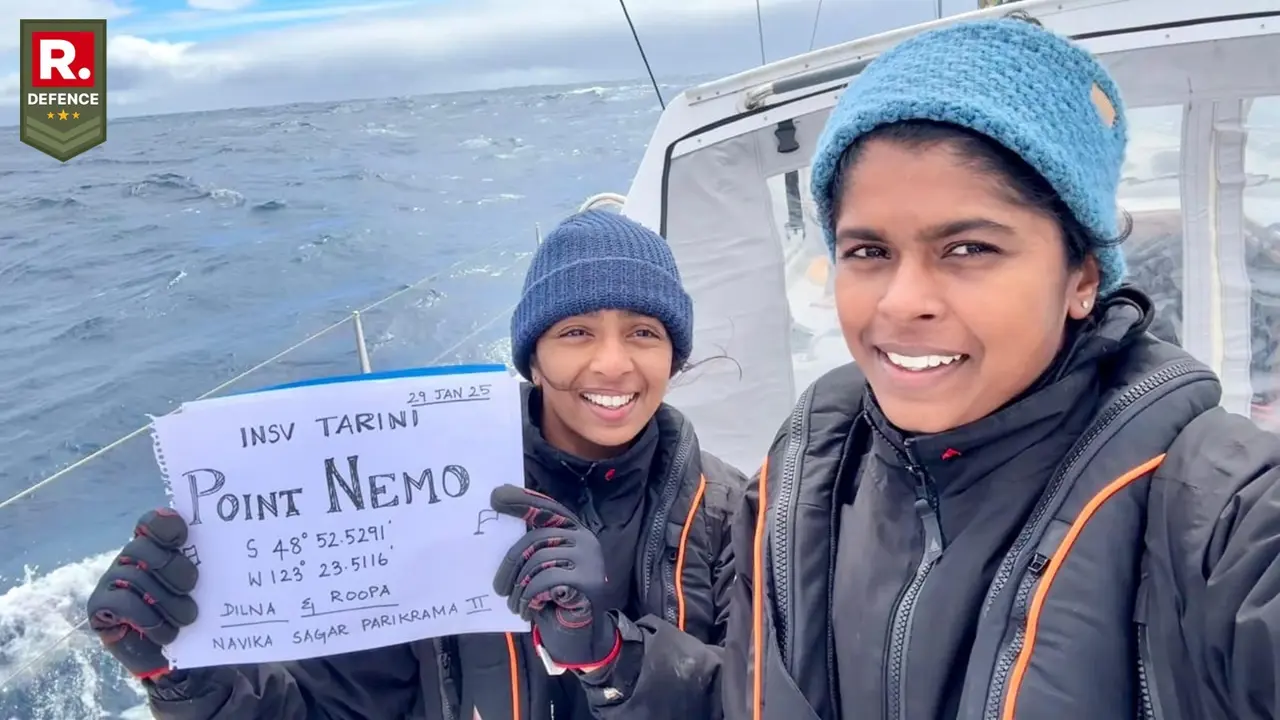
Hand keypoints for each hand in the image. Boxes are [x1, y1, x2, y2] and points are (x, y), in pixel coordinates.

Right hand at [86, 508, 198, 679]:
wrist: (182, 658)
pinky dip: (146, 616)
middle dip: (172, 567)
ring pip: (133, 577)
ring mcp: (112, 581)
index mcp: (158, 545)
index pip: (154, 522)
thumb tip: (234, 547)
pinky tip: (166, 631)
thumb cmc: (198, 615)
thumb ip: (212, 564)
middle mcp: (131, 558)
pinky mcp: (100, 607)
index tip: (183, 538)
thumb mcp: (210, 587)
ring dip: (166, 601)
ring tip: (188, 618)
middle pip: (141, 547)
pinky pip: (120, 602)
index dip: (166, 525)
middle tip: (192, 586)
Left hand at [490, 484, 619, 668]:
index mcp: (575, 531)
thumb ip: (533, 548)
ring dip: (519, 587)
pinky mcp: (587, 580)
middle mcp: (586, 539)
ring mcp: (589, 559)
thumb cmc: (556, 600)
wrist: (580, 636)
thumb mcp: (543, 569)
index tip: (495, 497)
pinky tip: (528, 610)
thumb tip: (499, 522)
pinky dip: (529, 596)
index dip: (521, 501)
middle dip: (511, 563)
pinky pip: (544, 579)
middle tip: (498, 588)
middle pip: (536, 537)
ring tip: (516, 604)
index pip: (547, 510)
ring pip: (537, 560)